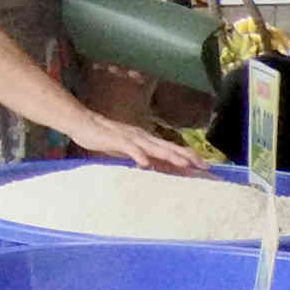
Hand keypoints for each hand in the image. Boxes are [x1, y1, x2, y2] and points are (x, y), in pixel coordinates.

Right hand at [68, 112, 208, 175]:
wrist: (84, 122)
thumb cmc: (106, 137)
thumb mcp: (129, 149)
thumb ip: (143, 156)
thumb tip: (156, 167)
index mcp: (147, 140)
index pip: (172, 149)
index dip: (189, 156)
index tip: (205, 166)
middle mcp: (143, 137)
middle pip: (170, 147)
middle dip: (188, 157)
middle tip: (205, 166)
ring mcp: (131, 137)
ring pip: (155, 147)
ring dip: (170, 156)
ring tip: (185, 164)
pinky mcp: (117, 139)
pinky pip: (130, 148)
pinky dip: (139, 155)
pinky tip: (146, 164)